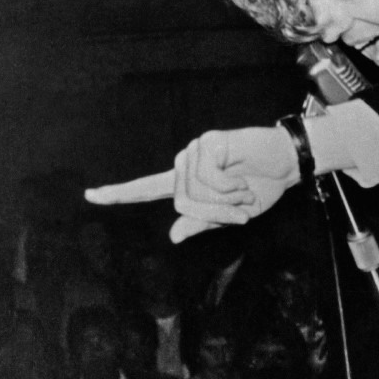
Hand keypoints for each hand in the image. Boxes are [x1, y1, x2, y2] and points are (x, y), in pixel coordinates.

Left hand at [84, 127, 299, 241]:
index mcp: (187, 183)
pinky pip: (207, 177)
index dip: (119, 193)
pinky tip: (242, 177)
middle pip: (181, 202)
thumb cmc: (261, 187)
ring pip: (193, 191)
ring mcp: (195, 151)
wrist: (287, 165)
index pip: (147, 188)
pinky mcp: (208, 142)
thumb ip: (203, 224)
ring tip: (244, 190)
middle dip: (214, 213)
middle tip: (240, 211)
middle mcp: (185, 165)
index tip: (91, 196)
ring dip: (225, 199)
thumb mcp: (232, 216)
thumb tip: (172, 236)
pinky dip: (229, 186)